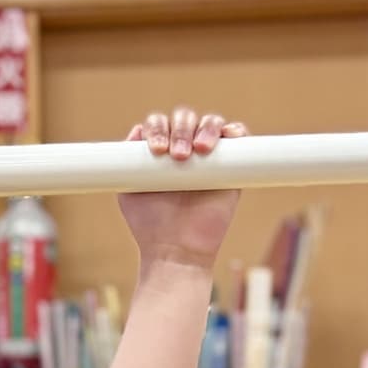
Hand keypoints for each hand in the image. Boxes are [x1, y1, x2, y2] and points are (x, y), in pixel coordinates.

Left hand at [119, 108, 245, 269]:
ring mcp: (211, 157)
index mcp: (161, 151)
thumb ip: (128, 160)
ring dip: (204, 128)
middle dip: (180, 130)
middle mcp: (186, 149)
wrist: (176, 249)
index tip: (156, 150)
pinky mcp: (233, 167)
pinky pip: (239, 136)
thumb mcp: (128, 190)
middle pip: (184, 118)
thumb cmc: (150, 224)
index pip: (161, 123)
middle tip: (177, 156)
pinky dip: (235, 129)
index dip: (158, 128)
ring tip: (198, 151)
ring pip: (210, 122)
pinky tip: (226, 137)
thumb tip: (138, 130)